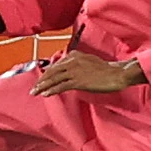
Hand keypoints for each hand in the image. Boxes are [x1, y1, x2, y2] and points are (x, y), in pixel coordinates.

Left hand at [31, 51, 145, 95]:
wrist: (117, 74)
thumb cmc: (106, 70)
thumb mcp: (89, 61)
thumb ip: (77, 63)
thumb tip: (67, 69)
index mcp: (74, 56)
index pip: (56, 65)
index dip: (47, 74)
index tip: (40, 80)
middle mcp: (72, 61)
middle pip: (52, 71)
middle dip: (41, 80)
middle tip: (33, 88)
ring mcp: (74, 71)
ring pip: (54, 79)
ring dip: (42, 86)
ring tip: (35, 92)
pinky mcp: (78, 81)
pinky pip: (60, 86)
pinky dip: (51, 90)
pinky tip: (45, 94)